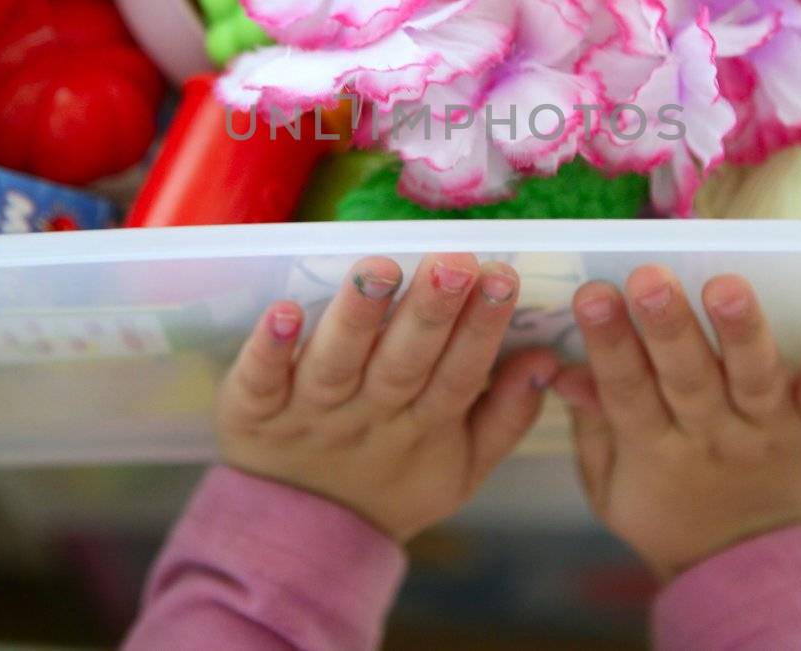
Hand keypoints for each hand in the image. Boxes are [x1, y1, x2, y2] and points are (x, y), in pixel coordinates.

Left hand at [217, 253, 559, 542]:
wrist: (305, 536)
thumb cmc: (394, 479)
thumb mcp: (462, 465)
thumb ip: (507, 414)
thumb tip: (547, 359)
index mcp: (423, 425)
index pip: (459, 374)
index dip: (482, 329)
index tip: (503, 276)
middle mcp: (368, 415)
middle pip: (402, 364)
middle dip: (429, 312)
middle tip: (454, 263)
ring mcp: (310, 413)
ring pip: (337, 364)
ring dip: (357, 318)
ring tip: (378, 270)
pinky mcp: (253, 410)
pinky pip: (261, 379)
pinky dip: (270, 348)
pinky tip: (284, 311)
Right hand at [552, 266, 800, 582]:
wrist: (741, 565)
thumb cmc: (662, 508)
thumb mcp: (608, 483)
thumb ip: (591, 425)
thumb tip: (563, 370)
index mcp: (654, 450)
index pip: (626, 391)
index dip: (608, 343)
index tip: (591, 295)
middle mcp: (712, 437)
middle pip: (688, 379)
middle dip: (668, 327)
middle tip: (650, 280)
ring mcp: (766, 431)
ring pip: (753, 379)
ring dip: (740, 332)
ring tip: (726, 288)